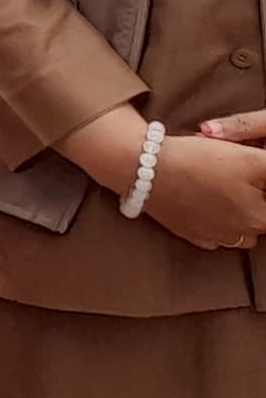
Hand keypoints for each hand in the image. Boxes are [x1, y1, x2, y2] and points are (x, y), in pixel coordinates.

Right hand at [142, 120, 265, 250]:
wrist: (143, 169)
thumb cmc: (199, 161)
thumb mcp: (252, 160)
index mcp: (260, 218)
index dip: (262, 186)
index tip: (250, 174)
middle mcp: (241, 235)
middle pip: (263, 217)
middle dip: (256, 196)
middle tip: (238, 171)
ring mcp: (214, 237)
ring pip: (242, 228)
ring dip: (239, 212)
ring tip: (225, 185)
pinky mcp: (191, 234)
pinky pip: (215, 233)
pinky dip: (215, 219)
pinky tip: (205, 198)